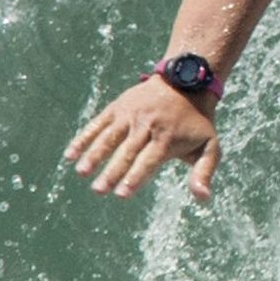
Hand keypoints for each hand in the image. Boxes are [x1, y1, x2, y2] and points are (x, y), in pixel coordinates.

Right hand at [66, 76, 220, 201]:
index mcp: (167, 137)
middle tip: (99, 190)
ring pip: (109, 137)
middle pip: (127, 151)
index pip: (148, 160)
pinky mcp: (118, 107)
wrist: (185, 82)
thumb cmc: (197, 123)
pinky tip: (69, 154)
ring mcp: (130, 114)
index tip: (122, 194)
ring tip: (82, 173)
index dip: (135, 177)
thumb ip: (204, 172)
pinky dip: (83, 138)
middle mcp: (147, 125)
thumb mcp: (210, 146)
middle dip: (112, 172)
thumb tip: (203, 197)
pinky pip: (98, 123)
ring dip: (94, 155)